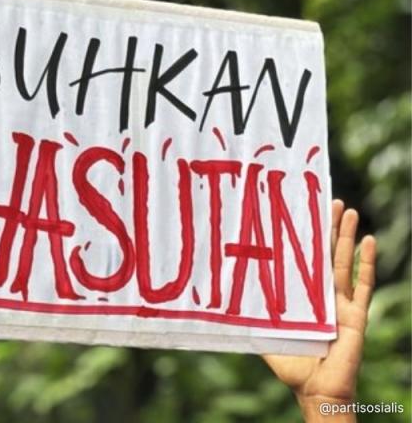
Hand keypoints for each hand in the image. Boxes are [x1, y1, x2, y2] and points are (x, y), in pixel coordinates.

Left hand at [262, 200, 375, 420]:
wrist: (316, 388)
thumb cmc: (291, 366)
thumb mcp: (264, 336)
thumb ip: (250, 319)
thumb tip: (220, 304)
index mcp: (302, 297)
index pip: (301, 260)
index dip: (302, 238)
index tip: (299, 212)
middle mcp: (323, 295)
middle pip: (326, 254)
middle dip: (328, 227)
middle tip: (328, 200)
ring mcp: (341, 302)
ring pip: (345, 262)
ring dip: (347, 236)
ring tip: (349, 210)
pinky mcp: (356, 314)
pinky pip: (364, 284)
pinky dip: (368, 262)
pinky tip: (369, 241)